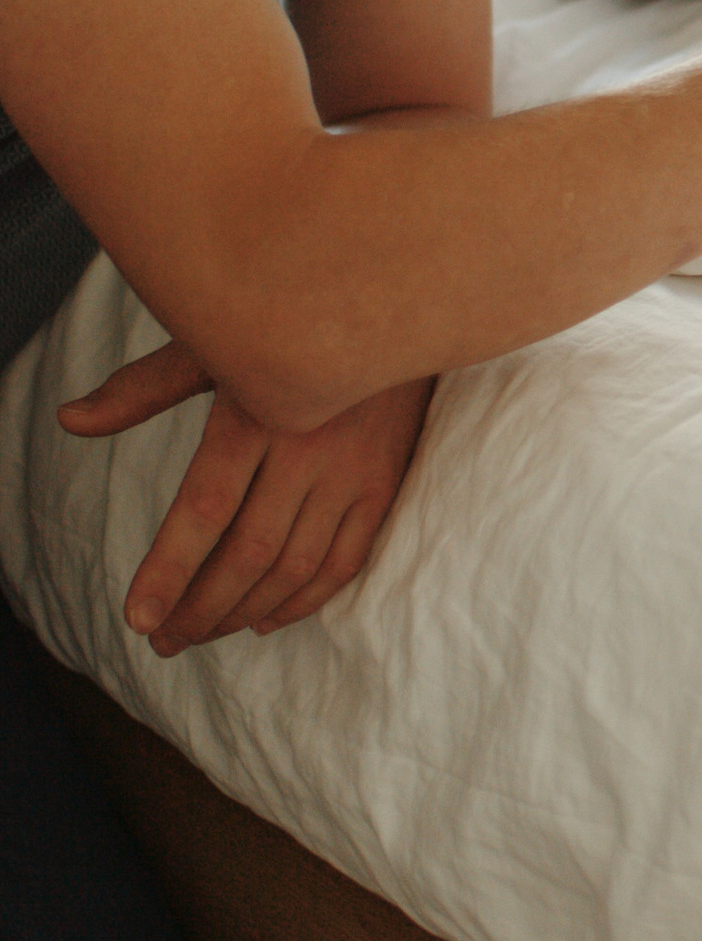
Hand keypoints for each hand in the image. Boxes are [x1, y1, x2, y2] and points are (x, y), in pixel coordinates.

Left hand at [59, 345, 433, 654]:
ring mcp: (353, 469)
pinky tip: (266, 620)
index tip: (138, 616)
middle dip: (199, 607)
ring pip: (294, 566)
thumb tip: (70, 419)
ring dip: (244, 613)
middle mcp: (308, 445)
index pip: (205, 509)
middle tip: (162, 639)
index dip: (170, 569)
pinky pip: (344, 561)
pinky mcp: (385, 482)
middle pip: (248, 551)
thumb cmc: (287, 319)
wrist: (392, 300)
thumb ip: (142, 388)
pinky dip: (304, 601)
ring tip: (201, 633)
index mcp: (257, 410)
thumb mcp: (214, 343)